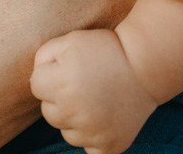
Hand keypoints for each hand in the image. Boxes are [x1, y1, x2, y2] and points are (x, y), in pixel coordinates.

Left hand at [31, 28, 157, 153]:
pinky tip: (102, 118)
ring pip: (66, 132)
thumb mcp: (71, 40)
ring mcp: (93, 134)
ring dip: (74, 118)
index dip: (50, 73)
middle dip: (59, 97)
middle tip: (82, 82)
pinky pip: (88, 149)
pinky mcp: (109, 148)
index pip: (36, 86)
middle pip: (48, 112)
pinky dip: (92, 137)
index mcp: (62, 84)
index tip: (67, 67)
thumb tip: (36, 79)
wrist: (146, 65)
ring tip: (94, 98)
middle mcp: (75, 113)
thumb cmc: (105, 48)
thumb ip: (43, 57)